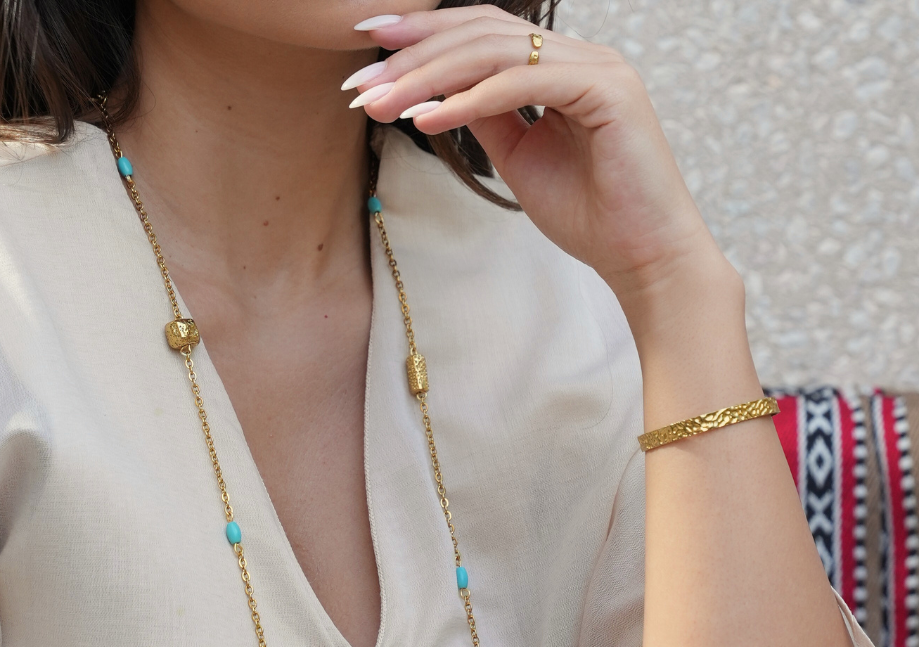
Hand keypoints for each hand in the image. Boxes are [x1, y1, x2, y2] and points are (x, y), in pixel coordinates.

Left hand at [351, 7, 719, 296]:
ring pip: (496, 53)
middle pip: (482, 34)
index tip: (368, 51)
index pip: (484, 34)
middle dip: (413, 55)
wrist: (642, 257)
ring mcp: (597, 67)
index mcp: (561, 67)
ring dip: (428, 77)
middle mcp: (580, 55)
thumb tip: (438, 96)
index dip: (424, 37)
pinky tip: (425, 119)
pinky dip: (469, 101)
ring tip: (378, 102)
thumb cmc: (589, 216)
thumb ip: (488, 119)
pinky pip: (523, 85)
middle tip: (359, 82)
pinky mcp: (608, 91)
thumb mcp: (521, 160)